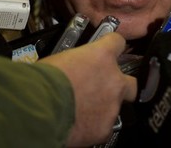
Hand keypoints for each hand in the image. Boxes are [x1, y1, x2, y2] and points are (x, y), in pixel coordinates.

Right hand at [39, 32, 136, 146]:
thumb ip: (75, 62)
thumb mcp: (59, 60)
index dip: (113, 46)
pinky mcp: (105, 128)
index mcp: (102, 56)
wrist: (39, 109)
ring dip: (103, 106)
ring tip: (82, 109)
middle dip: (120, 86)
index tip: (109, 50)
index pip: (118, 42)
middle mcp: (114, 80)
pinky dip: (94, 125)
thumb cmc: (42, 81)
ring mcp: (112, 106)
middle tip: (104, 88)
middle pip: (131, 82)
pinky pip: (104, 126)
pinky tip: (79, 123)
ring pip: (115, 107)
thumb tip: (71, 66)